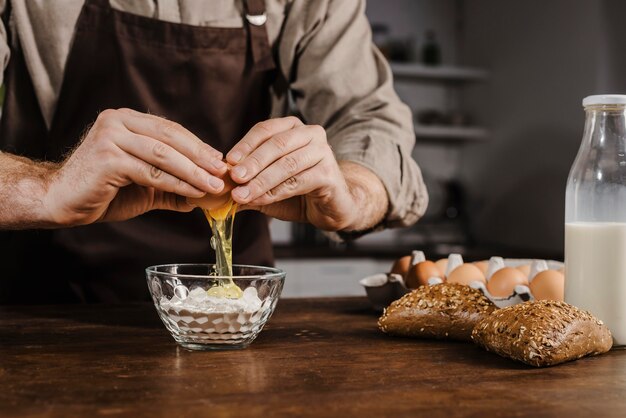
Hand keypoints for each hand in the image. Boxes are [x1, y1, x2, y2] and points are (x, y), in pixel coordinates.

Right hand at [43, 108, 228, 225]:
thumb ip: (172, 185)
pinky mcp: (107, 158)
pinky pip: (152, 172)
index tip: (220, 160)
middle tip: (223, 172)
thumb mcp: (144, 185)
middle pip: (171, 137)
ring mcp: (110, 137)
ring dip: (194, 172)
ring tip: (214, 185)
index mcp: (126, 119)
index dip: (198, 145)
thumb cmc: (101, 191)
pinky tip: (194, 193)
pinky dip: (177, 183)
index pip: (170, 129)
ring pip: (164, 154)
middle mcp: (117, 121)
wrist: (60, 201)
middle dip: (201, 156)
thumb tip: (205, 194)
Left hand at [225, 117, 387, 230]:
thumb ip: (246, 182)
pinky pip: (298, 181)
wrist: (331, 207)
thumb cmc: (298, 191)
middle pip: (277, 144)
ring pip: (287, 164)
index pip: (266, 129)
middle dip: (252, 162)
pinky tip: (261, 199)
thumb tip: (217, 186)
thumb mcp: (267, 184)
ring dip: (262, 180)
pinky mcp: (329, 173)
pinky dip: (276, 191)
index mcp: (293, 128)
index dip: (245, 145)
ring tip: (242, 194)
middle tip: (234, 178)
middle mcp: (311, 134)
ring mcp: (323, 152)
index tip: (228, 161)